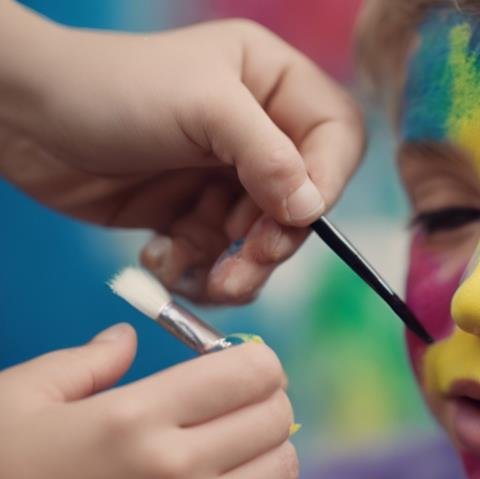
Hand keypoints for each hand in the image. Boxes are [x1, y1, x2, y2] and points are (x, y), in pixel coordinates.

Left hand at [0, 5, 363, 302]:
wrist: (23, 119)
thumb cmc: (113, 88)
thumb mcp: (203, 108)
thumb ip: (268, 156)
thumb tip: (312, 209)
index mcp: (273, 83)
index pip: (335, 136)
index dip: (328, 179)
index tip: (298, 214)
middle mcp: (257, 129)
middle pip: (303, 198)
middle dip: (277, 237)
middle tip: (251, 260)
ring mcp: (225, 174)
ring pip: (262, 238)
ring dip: (241, 267)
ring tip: (210, 282)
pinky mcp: (192, 213)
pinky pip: (219, 255)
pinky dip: (199, 269)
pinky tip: (164, 259)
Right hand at [0, 324, 297, 478]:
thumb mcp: (20, 404)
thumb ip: (85, 363)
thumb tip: (128, 337)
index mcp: (136, 420)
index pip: (252, 372)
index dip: (256, 363)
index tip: (245, 368)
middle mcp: (175, 476)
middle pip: (277, 420)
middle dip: (267, 404)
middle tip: (242, 409)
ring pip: (283, 476)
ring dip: (268, 458)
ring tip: (235, 457)